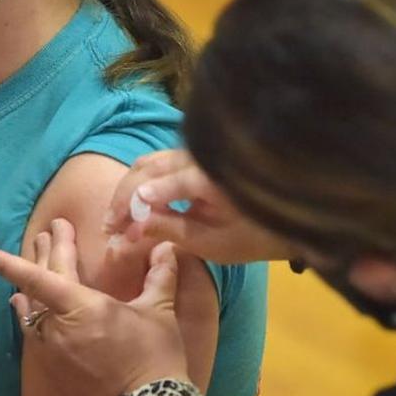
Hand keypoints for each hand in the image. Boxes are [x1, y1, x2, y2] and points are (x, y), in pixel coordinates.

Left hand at [0, 222, 189, 395]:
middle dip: (43, 254)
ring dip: (32, 285)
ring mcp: (54, 348)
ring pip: (33, 309)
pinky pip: (34, 332)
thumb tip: (166, 247)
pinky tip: (23, 307)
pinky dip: (29, 313)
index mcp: (82, 306)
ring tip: (33, 261)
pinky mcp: (55, 366)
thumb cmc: (154, 356)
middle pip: (39, 285)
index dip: (5, 264)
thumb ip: (159, 275)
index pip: (36, 278)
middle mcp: (60, 325)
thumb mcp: (159, 312)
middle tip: (46, 234)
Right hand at [105, 150, 292, 263]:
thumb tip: (130, 229)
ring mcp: (192, 152)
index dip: (133, 203)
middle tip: (109, 228)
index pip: (160, 182)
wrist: (286, 213)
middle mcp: (195, 155)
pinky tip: (134, 205)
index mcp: (207, 175)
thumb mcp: (212, 243)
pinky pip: (156, 164)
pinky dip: (139, 183)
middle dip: (123, 198)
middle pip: (145, 168)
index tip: (116, 228)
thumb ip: (169, 230)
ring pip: (147, 163)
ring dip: (128, 190)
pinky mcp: (190, 156)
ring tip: (117, 219)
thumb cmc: (254, 234)